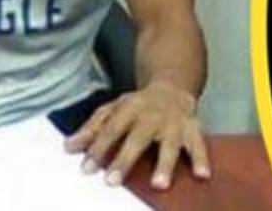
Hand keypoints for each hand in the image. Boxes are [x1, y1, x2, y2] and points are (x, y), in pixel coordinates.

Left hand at [64, 82, 210, 189]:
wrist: (173, 87)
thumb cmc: (139, 105)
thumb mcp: (113, 109)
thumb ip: (92, 128)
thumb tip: (69, 147)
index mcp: (130, 109)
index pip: (111, 129)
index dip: (98, 148)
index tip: (87, 168)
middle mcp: (152, 116)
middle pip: (138, 138)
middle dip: (125, 159)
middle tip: (113, 181)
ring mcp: (174, 123)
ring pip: (170, 144)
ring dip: (165, 164)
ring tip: (159, 184)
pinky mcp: (192, 129)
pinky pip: (199, 145)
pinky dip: (201, 160)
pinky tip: (202, 175)